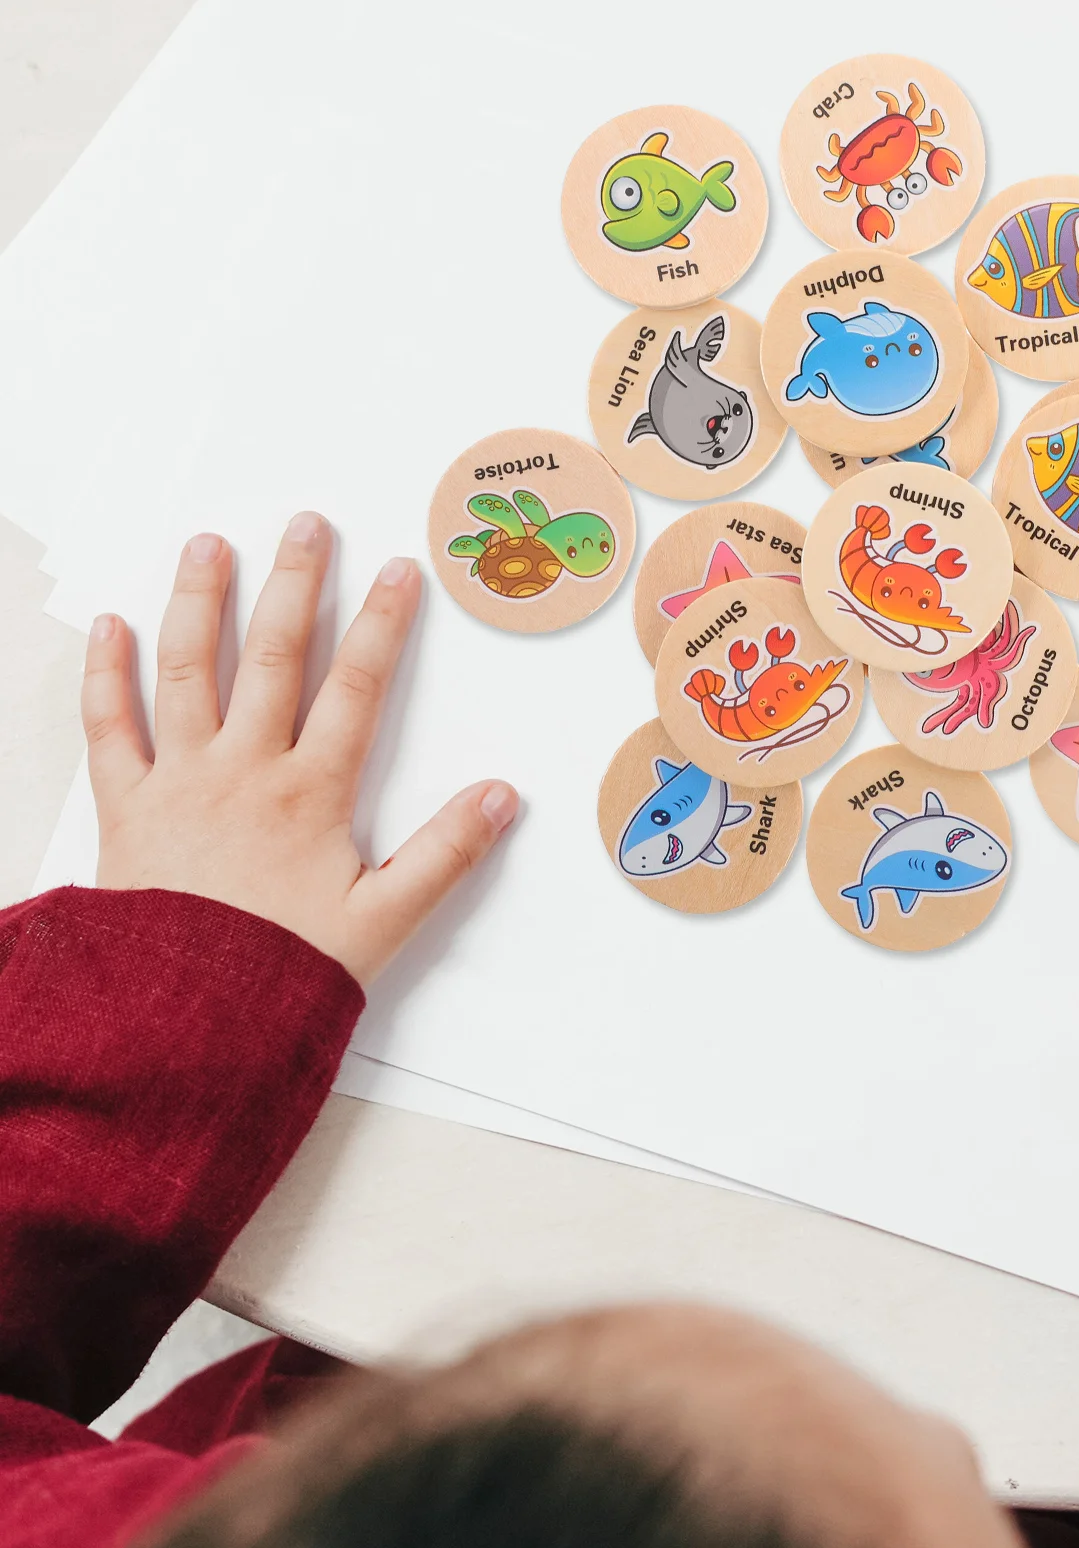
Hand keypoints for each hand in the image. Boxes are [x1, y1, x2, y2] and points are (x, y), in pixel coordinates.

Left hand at [83, 514, 517, 983]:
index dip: (383, 626)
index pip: (357, 689)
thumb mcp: (384, 920)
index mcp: (310, 793)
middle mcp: (244, 770)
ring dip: (200, 603)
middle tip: (306, 525)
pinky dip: (106, 674)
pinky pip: (109, 728)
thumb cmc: (283, 971)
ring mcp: (178, 782)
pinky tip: (111, 627)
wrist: (182, 1022)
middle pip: (275, 658)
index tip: (398, 570)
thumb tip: (502, 796)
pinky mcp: (125, 808)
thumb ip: (446, 854)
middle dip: (296, 586)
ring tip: (210, 546)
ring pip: (189, 672)